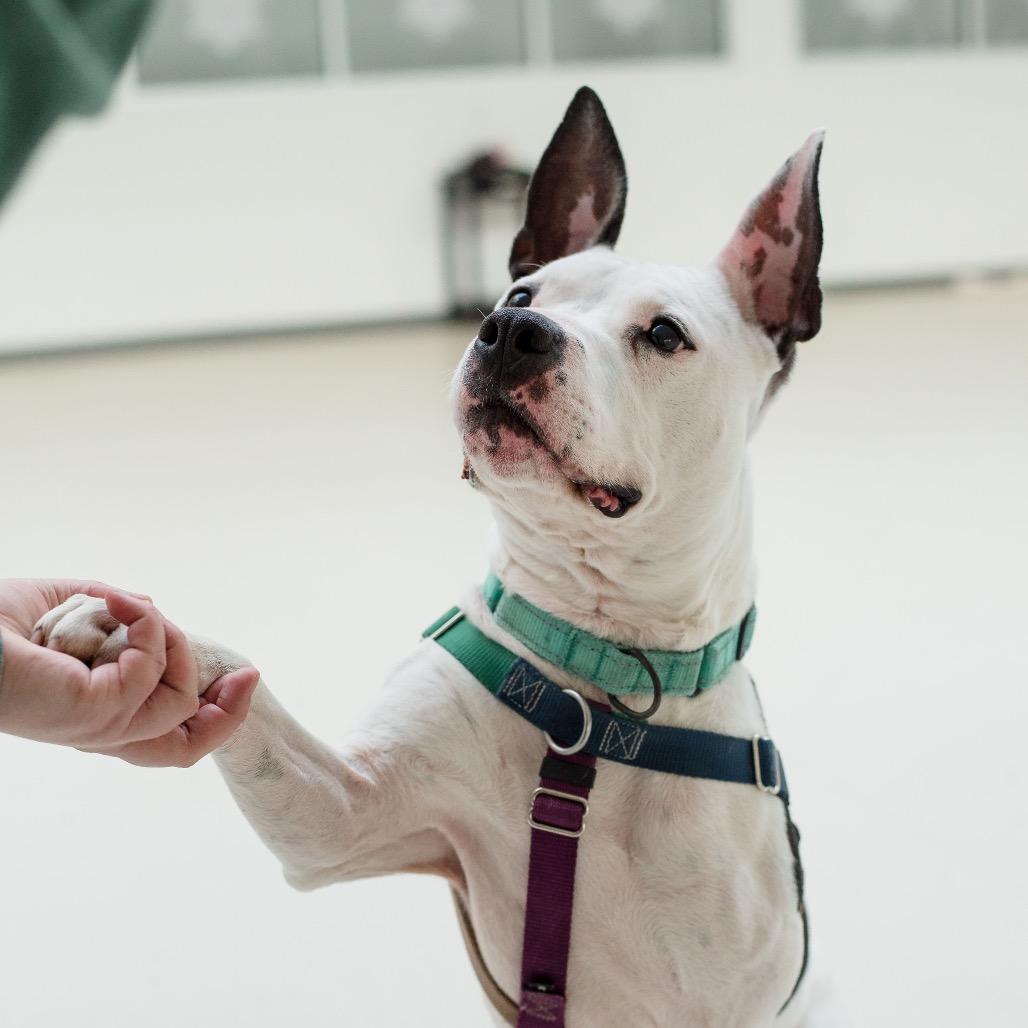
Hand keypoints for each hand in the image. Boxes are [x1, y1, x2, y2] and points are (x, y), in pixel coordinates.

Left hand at [0, 579, 255, 756]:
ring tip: (133, 607)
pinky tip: (115, 601)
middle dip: (229, 712)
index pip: (169, 736)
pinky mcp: (96, 712)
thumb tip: (156, 608)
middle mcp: (101, 729)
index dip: (214, 713)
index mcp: (98, 713)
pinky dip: (146, 624)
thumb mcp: (75, 611)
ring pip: (179, 705)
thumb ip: (117, 614)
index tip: (242, 675)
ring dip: (172, 642)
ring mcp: (99, 726)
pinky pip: (152, 669)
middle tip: (247, 673)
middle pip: (186, 749)